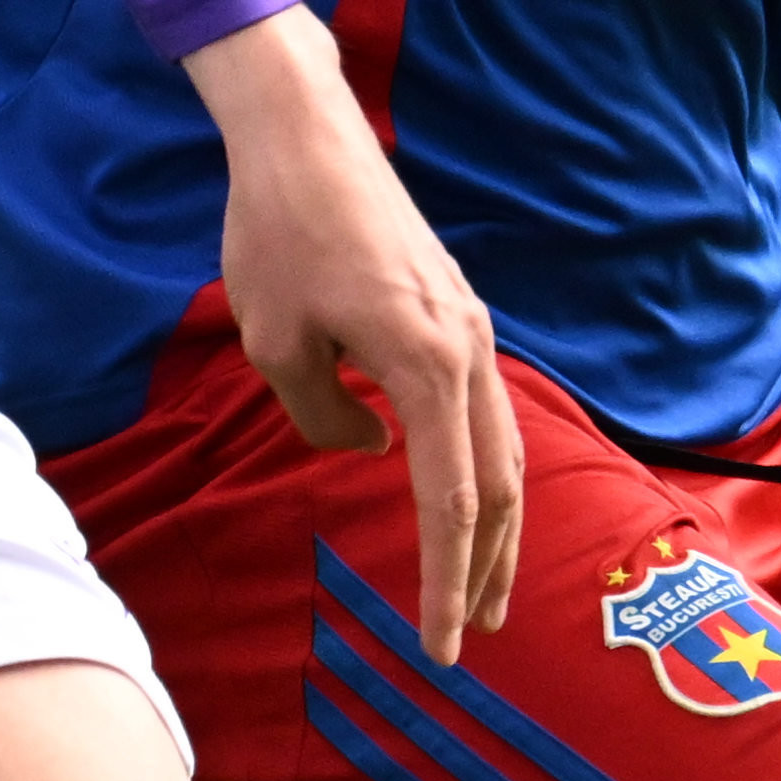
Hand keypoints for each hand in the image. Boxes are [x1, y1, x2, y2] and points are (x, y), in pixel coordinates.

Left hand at [189, 9, 520, 662]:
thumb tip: (372, 447)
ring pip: (503, 443)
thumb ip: (324, 418)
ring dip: (498, 520)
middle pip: (499, 482)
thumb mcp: (277, 345)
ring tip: (487, 582)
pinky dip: (483, 464)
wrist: (303, 134)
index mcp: (426, 364)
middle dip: (492, 566)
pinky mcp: (455, 306)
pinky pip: (485, 404)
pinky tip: (463, 490)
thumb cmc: (277, 235)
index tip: (441, 646)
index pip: (449, 503)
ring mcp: (468, 323)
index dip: (447, 582)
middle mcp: (466, 347)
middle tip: (478, 634)